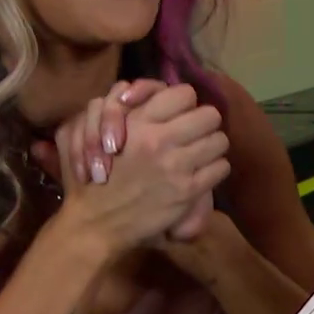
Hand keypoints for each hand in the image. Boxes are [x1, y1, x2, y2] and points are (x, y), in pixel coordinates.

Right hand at [47, 84, 229, 253]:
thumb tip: (138, 90)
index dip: (185, 104)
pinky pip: (221, 167)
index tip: (179, 115)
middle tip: (195, 135)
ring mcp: (176, 165)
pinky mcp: (188, 190)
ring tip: (200, 155)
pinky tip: (201, 175)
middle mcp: (159, 139)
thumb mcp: (92, 130)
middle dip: (204, 124)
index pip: (184, 93)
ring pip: (220, 140)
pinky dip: (214, 170)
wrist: (95, 222)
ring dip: (212, 147)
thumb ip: (116, 107)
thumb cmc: (92, 176)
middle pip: (210, 115)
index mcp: (137, 121)